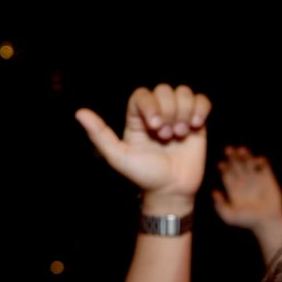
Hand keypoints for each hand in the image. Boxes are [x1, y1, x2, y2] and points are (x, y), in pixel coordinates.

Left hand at [75, 84, 210, 215]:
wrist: (172, 191)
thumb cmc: (144, 176)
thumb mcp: (119, 158)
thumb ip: (100, 135)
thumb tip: (79, 113)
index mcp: (137, 119)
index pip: (142, 95)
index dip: (151, 105)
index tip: (155, 127)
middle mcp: (157, 114)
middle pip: (164, 90)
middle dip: (169, 111)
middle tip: (167, 136)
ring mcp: (178, 117)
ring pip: (183, 92)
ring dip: (184, 111)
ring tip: (182, 133)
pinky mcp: (197, 123)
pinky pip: (201, 100)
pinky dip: (201, 109)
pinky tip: (196, 126)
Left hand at [212, 146, 281, 231]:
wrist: (267, 222)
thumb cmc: (248, 221)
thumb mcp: (230, 216)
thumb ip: (220, 206)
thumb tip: (214, 192)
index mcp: (233, 188)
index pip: (226, 172)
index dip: (223, 167)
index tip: (221, 164)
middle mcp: (243, 181)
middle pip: (236, 164)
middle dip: (232, 156)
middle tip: (228, 150)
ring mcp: (255, 178)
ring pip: (248, 161)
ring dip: (245, 155)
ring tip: (242, 150)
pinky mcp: (267, 177)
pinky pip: (264, 165)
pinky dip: (260, 160)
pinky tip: (258, 161)